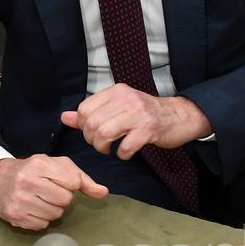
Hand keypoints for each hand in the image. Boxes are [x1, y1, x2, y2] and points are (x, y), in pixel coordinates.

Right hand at [0, 155, 107, 229]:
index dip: (70, 184)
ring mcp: (20, 201)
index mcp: (39, 164)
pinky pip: (42, 225)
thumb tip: (103, 193)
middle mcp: (27, 182)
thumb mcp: (56, 165)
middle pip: (65, 201)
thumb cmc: (32, 170)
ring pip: (55, 215)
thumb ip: (82, 178)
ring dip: (52, 209)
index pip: (73, 182)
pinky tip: (32, 208)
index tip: (60, 181)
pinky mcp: (15, 217)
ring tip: (40, 199)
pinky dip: (41, 219)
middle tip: (49, 191)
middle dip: (62, 198)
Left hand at [60, 84, 211, 158]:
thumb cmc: (146, 114)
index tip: (92, 133)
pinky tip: (127, 152)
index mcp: (116, 91)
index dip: (83, 126)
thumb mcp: (118, 108)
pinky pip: (126, 147)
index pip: (84, 108)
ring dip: (104, 147)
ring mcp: (138, 113)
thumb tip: (65, 117)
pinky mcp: (149, 129)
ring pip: (104, 133)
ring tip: (110, 149)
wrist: (179, 116)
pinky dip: (123, 154)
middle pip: (92, 123)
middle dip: (92, 140)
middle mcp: (126, 99)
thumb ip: (91, 113)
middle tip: (102, 145)